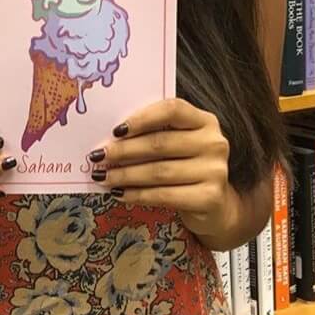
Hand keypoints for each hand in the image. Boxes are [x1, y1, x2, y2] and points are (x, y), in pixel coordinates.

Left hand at [88, 98, 234, 239]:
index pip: (173, 109)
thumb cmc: (187, 167)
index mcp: (205, 121)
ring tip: (103, 177)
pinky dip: (137, 195)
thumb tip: (110, 138)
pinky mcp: (209, 198)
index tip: (115, 131)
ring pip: (158, 171)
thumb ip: (154, 134)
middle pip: (160, 143)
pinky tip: (119, 194)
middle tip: (98, 157)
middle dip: (124, 151)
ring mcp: (215, 171)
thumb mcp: (178, 144)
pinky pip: (164, 195)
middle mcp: (214, 143)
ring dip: (125, 175)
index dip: (142, 118)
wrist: (216, 205)